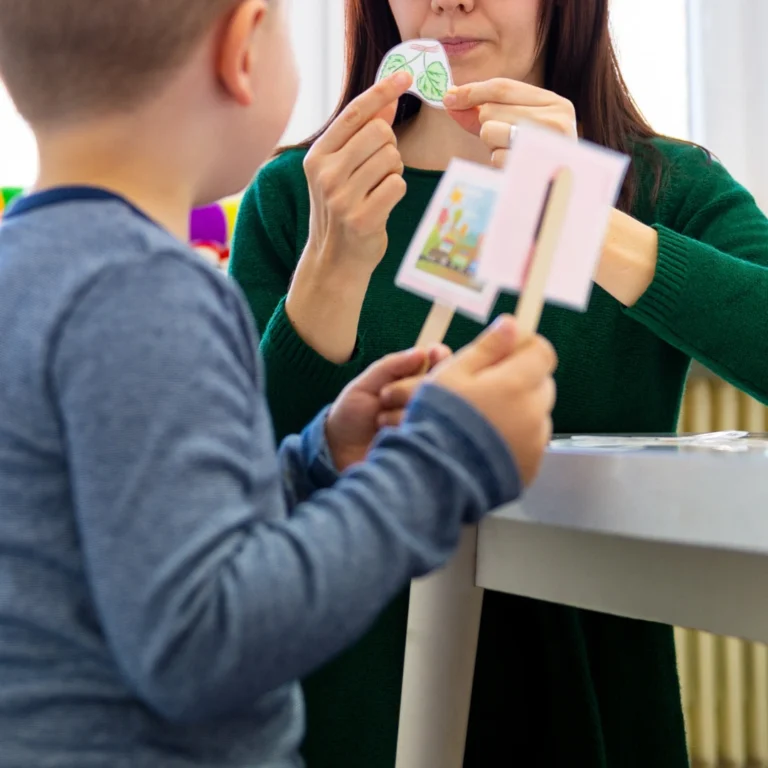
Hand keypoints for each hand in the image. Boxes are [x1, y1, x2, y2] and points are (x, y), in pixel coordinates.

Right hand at [301, 70, 411, 276]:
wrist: (334, 261)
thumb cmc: (342, 210)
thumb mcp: (341, 170)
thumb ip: (362, 135)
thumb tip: (388, 100)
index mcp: (317, 156)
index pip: (354, 113)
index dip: (382, 91)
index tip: (406, 76)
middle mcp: (325, 173)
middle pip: (379, 132)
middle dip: (389, 147)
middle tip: (379, 169)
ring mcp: (342, 197)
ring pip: (391, 158)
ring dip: (393, 171)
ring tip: (377, 190)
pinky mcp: (362, 218)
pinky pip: (397, 185)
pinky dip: (396, 192)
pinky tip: (381, 205)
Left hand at [326, 345, 449, 470]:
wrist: (339, 454)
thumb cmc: (351, 415)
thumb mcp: (365, 385)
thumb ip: (391, 366)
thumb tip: (422, 352)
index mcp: (414, 382)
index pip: (441, 363)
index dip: (441, 356)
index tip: (436, 354)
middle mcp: (427, 403)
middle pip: (444, 384)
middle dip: (413, 386)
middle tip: (385, 397)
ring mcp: (429, 426)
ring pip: (435, 410)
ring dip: (404, 412)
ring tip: (380, 422)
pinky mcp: (427, 448)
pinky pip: (430, 434)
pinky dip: (408, 430)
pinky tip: (391, 435)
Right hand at [385, 316, 556, 486]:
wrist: (435, 476)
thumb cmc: (438, 421)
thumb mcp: (453, 374)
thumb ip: (487, 348)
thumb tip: (510, 323)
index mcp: (517, 384)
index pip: (542, 352)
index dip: (523, 347)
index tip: (504, 352)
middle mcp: (534, 413)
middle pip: (541, 383)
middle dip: (520, 379)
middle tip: (486, 387)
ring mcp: (534, 443)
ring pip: (536, 415)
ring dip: (518, 410)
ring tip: (483, 418)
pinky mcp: (530, 467)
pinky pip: (530, 443)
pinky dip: (515, 439)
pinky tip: (486, 441)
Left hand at [443, 79, 577, 168]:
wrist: (561, 193)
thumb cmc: (533, 158)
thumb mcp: (516, 128)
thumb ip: (483, 114)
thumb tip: (450, 99)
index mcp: (554, 103)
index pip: (503, 87)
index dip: (472, 91)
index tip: (448, 97)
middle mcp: (556, 118)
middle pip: (490, 110)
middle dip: (486, 126)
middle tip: (505, 142)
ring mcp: (546, 142)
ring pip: (488, 130)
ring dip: (491, 145)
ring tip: (510, 153)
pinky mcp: (533, 164)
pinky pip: (494, 156)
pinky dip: (497, 162)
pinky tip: (513, 167)